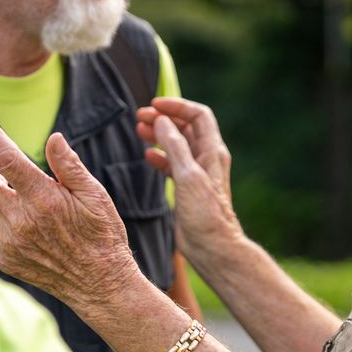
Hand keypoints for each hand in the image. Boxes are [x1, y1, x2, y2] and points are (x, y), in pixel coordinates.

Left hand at [0, 107, 139, 305]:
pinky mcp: (2, 259)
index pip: (5, 156)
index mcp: (45, 198)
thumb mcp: (95, 195)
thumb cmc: (103, 235)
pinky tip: (1, 212)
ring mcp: (8, 243)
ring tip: (1, 188)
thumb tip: (52, 137)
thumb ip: (69, 166)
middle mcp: (21, 221)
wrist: (100, 285)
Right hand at [137, 97, 242, 266]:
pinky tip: (147, 155)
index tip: (154, 105)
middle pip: (186, 127)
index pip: (198, 116)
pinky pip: (173, 164)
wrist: (212, 247)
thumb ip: (175, 147)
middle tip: (140, 116)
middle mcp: (206, 159)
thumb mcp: (188, 177)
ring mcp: (197, 173)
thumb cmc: (204, 215)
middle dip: (164, 118)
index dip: (177, 106)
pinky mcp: (187, 187)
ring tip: (139, 129)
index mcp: (212, 152)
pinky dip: (160, 156)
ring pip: (177, 144)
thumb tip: (162, 121)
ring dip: (160, 135)